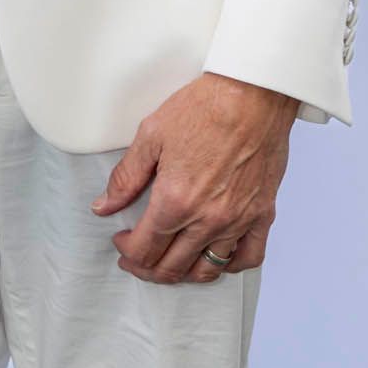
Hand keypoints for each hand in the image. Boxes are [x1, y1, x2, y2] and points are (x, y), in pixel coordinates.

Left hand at [92, 72, 297, 283]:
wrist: (252, 95)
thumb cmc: (205, 108)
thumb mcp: (151, 136)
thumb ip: (126, 178)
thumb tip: (104, 206)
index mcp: (175, 200)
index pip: (144, 249)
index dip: (127, 251)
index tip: (121, 241)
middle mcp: (207, 219)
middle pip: (172, 267)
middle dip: (147, 268)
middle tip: (137, 257)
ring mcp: (237, 220)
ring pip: (207, 269)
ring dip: (183, 273)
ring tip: (170, 262)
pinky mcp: (262, 214)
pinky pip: (248, 257)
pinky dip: (229, 265)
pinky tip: (215, 257)